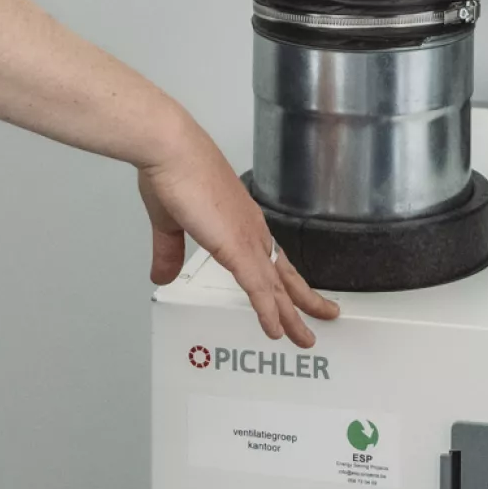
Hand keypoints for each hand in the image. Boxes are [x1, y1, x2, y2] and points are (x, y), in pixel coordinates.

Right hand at [139, 113, 338, 347]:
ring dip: (292, 315)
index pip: (269, 256)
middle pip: (284, 274)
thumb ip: (170, 252)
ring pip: (277, 287)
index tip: (295, 293)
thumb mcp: (170, 222)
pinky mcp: (236, 247)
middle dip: (305, 300)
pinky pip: (258, 288)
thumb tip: (162, 276)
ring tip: (306, 338)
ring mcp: (247, 239)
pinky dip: (269, 311)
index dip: (283, 278)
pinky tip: (276, 330)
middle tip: (325, 317)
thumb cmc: (172, 172)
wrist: (172, 150)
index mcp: (240, 220)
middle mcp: (251, 230)